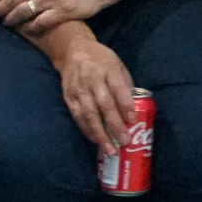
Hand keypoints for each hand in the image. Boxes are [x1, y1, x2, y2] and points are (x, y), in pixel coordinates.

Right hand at [49, 31, 136, 151]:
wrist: (73, 51)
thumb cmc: (101, 60)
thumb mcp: (118, 65)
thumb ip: (125, 85)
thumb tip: (133, 110)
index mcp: (108, 70)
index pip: (118, 90)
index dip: (125, 106)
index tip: (133, 121)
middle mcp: (92, 80)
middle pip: (104, 105)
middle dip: (115, 125)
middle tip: (124, 142)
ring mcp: (78, 90)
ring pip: (89, 114)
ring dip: (99, 134)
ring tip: (110, 149)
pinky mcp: (68, 97)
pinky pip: (78, 116)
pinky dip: (87, 130)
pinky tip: (95, 140)